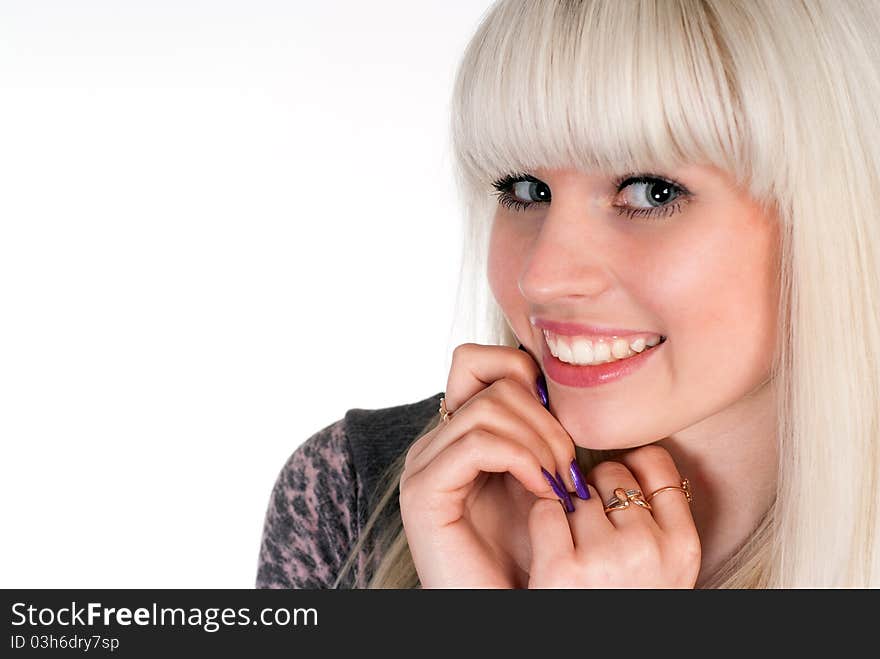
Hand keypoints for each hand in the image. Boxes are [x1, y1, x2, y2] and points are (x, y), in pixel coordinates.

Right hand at [399, 342, 581, 587]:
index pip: (479, 360)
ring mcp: (422, 467)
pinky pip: (478, 444)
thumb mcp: (543, 477)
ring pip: (487, 408)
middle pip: (492, 382)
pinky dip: (522, 460)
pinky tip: (543, 492)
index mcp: (457, 435)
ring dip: (541, 443)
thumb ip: (538, 431)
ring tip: (561, 486)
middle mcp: (433, 444)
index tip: (562, 423)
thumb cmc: (533, 553)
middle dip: (547, 419)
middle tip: (571, 469)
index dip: (526, 374)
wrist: (510, 608)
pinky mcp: (424, 493)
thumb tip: (556, 380)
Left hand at [525, 445, 700, 587]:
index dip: (630, 465)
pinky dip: (540, 524)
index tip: (617, 485)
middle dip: (595, 491)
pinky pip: (544, 511)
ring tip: (572, 547)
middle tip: (589, 527)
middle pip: (611, 475)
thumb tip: (626, 457)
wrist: (599, 657)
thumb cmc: (627, 602)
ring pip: (575, 493)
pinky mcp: (562, 569)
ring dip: (566, 511)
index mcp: (682, 546)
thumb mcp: (664, 569)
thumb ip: (657, 520)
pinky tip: (548, 550)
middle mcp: (649, 548)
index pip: (656, 463)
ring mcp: (605, 558)